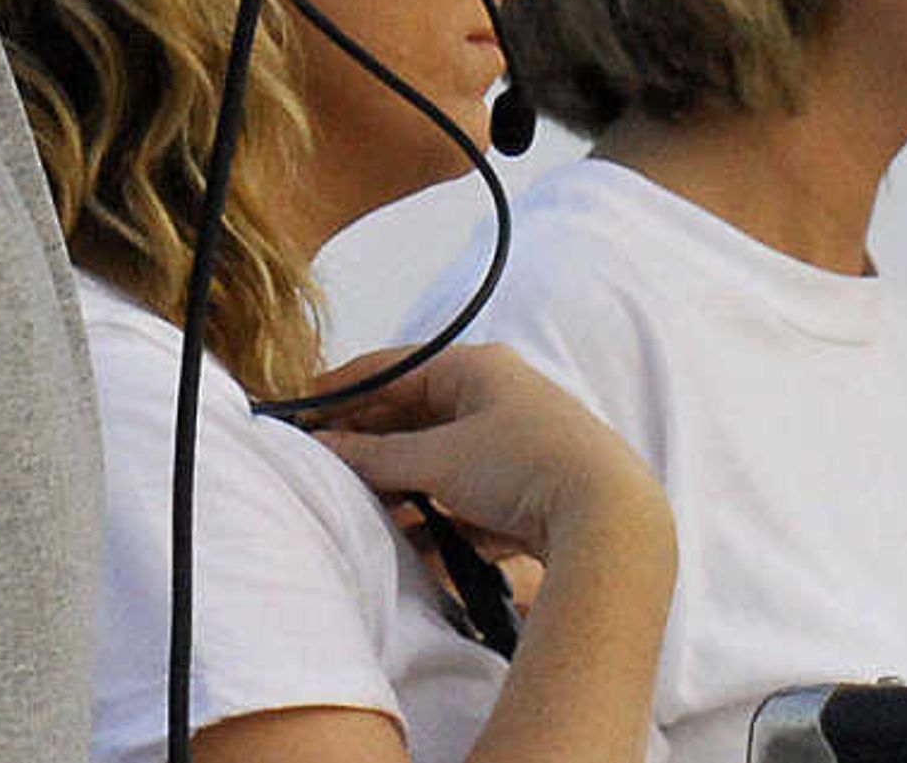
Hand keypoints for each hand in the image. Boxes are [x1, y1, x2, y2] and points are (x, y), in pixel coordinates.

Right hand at [296, 341, 667, 571]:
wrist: (607, 519)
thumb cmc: (527, 465)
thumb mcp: (439, 460)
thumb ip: (376, 455)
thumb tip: (326, 446)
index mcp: (476, 367)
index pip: (392, 369)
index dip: (343, 390)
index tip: (299, 410)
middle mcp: (495, 396)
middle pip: (412, 415)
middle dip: (368, 443)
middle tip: (322, 466)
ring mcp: (511, 443)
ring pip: (436, 458)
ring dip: (399, 483)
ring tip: (359, 508)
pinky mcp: (523, 488)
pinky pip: (462, 494)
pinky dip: (434, 512)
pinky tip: (408, 539)